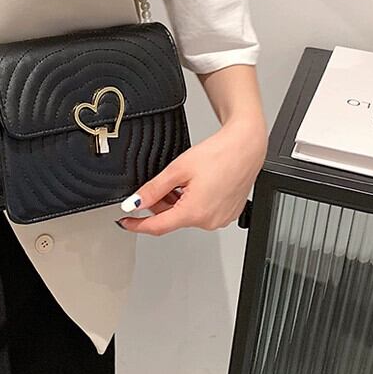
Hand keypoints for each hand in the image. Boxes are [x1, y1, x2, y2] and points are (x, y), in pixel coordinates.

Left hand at [116, 118, 266, 234]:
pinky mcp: (228, 214)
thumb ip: (152, 190)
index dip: (137, 225)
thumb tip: (134, 204)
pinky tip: (197, 184)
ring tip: (186, 179)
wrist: (246, 146)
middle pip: (172, 218)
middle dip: (161, 203)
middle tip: (164, 182)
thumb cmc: (219, 154)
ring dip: (177, 202)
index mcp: (194, 213)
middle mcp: (209, 221)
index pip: (157, 227)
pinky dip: (192, 201)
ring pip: (186, 215)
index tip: (125, 222)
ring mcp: (220, 219)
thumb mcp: (177, 170)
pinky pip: (202, 212)